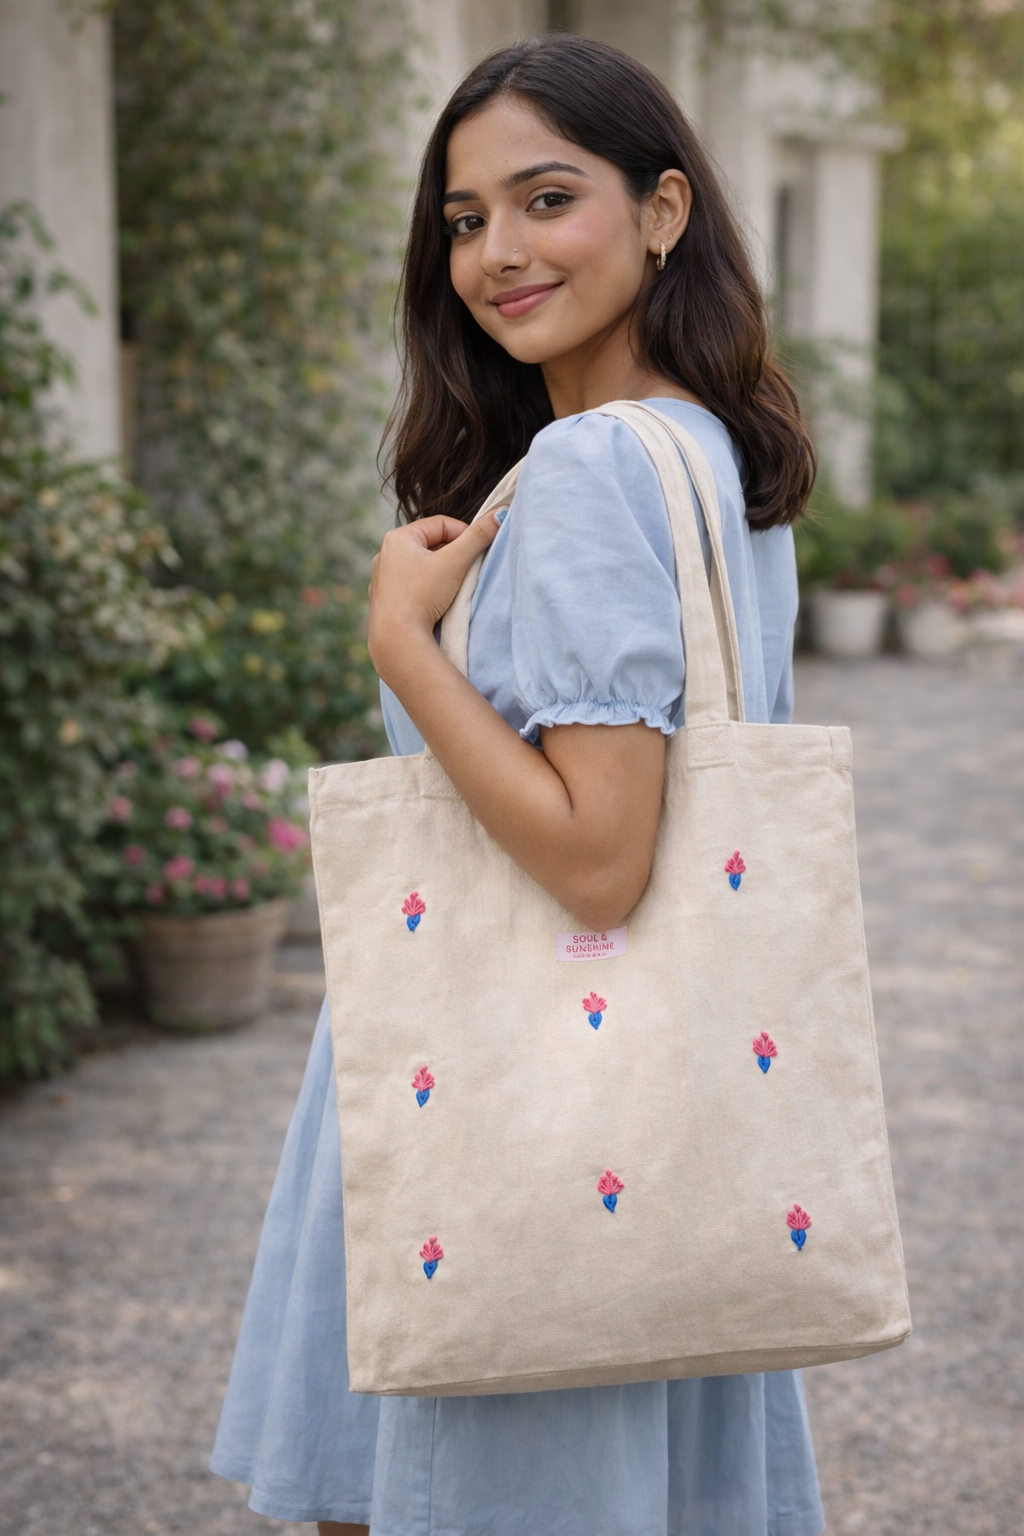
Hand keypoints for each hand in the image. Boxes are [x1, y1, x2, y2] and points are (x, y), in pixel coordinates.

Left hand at [368, 511, 503, 683]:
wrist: (397, 638)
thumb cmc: (423, 595)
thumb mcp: (456, 562)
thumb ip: (479, 536)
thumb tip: (500, 514)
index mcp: (398, 537)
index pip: (442, 524)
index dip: (465, 535)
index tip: (478, 552)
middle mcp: (385, 554)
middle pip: (431, 545)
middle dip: (452, 555)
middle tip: (468, 571)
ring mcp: (382, 578)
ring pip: (421, 566)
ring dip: (440, 572)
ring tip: (452, 589)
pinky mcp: (384, 600)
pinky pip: (411, 586)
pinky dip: (425, 589)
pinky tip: (434, 603)